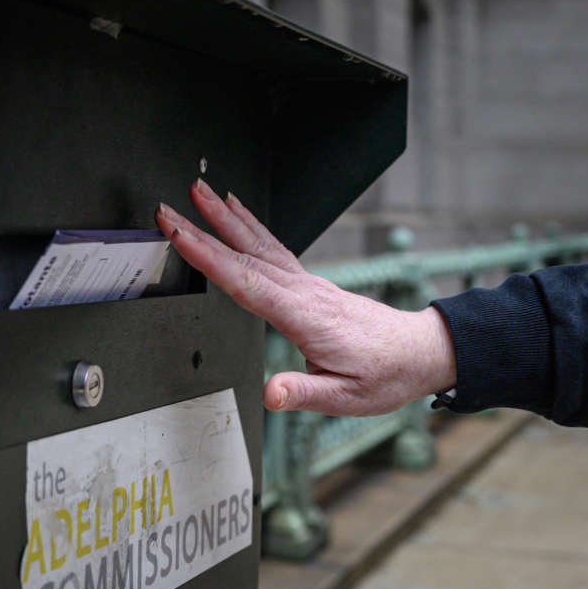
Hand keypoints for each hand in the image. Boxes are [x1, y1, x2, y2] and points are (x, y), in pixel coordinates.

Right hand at [155, 179, 456, 415]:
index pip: (246, 282)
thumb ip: (304, 394)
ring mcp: (307, 283)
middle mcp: (304, 292)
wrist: (418, 353)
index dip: (208, 257)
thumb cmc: (384, 374)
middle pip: (244, 254)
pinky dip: (251, 225)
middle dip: (203, 228)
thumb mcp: (346, 398)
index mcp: (304, 316)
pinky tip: (237, 212)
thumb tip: (271, 393)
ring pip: (259, 243)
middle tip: (169, 206)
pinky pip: (273, 247)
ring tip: (199, 191)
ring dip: (225, 216)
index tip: (180, 235)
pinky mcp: (310, 283)